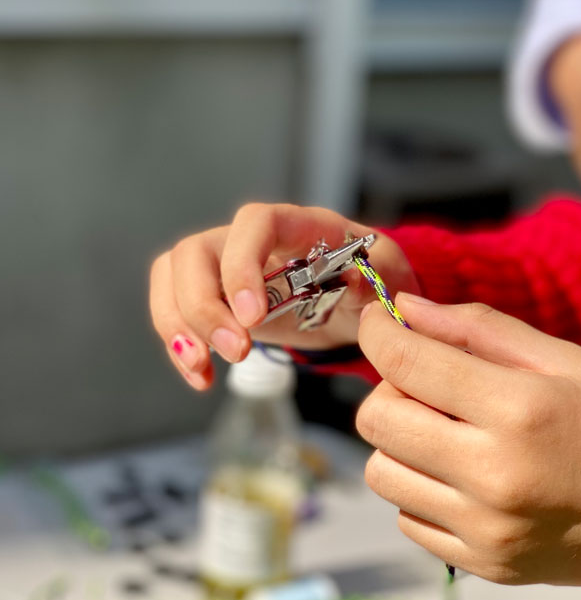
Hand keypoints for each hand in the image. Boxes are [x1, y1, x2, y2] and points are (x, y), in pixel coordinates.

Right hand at [149, 203, 418, 389]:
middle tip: (237, 351)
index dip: (242, 263)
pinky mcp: (214, 296)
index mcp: (298, 225)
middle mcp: (251, 238)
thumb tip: (350, 282)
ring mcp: (225, 265)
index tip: (252, 315)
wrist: (358, 299)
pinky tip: (201, 377)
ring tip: (204, 368)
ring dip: (178, 324)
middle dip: (204, 306)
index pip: (255, 221)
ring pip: (173, 274)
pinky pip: (174, 306)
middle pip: (197, 250)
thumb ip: (373, 277)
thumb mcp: (387, 276)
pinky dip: (179, 345)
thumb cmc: (371, 277)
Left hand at [356, 296, 580, 587]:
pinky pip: (409, 520)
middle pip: (376, 421)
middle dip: (389, 388)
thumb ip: (479, 329)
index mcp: (518, 410)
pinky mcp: (484, 566)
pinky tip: (465, 475)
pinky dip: (421, 489)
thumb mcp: (565, 359)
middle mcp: (492, 475)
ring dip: (401, 442)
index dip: (377, 332)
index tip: (380, 322)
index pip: (405, 363)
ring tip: (449, 432)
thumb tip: (406, 310)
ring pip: (381, 474)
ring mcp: (485, 529)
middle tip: (428, 381)